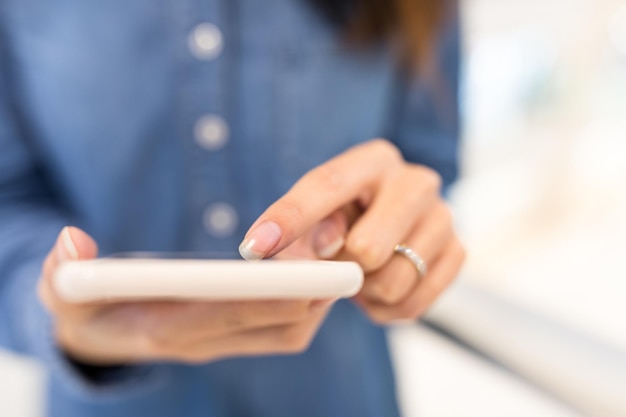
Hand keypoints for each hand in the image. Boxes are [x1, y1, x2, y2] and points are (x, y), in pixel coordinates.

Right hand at [38, 227, 334, 364]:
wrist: (102, 336)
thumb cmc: (85, 307)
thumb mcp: (63, 292)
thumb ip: (64, 270)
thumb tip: (73, 242)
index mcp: (166, 330)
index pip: (227, 315)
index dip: (268, 292)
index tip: (306, 266)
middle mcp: (204, 343)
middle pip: (275, 324)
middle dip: (310, 289)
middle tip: (338, 248)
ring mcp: (224, 343)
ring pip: (291, 329)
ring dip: (318, 295)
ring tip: (335, 251)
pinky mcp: (236, 337)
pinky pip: (287, 328)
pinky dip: (309, 302)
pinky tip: (318, 268)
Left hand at [239, 139, 464, 322]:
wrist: (388, 230)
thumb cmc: (342, 219)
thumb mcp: (315, 214)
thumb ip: (300, 225)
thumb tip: (288, 247)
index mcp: (374, 160)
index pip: (326, 187)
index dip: (288, 219)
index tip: (254, 248)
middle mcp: (416, 181)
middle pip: (368, 248)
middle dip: (343, 268)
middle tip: (337, 266)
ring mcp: (443, 216)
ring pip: (391, 281)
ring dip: (365, 291)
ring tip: (359, 276)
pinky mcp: (458, 252)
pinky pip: (413, 303)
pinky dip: (387, 309)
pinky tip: (378, 291)